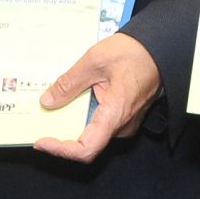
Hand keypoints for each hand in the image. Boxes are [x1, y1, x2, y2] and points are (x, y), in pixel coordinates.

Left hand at [34, 31, 161, 162]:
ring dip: (71, 123)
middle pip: (87, 143)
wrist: (160, 48)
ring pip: (92, 133)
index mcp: (116, 113)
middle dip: (61, 135)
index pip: (87, 148)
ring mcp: (125, 123)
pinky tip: (71, 101)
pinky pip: (100, 124)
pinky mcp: (124, 117)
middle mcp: (122, 125)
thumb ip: (69, 83)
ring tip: (52, 107)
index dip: (61, 150)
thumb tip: (47, 101)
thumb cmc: (134, 52)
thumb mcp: (94, 61)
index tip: (41, 142)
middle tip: (40, 122)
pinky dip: (82, 117)